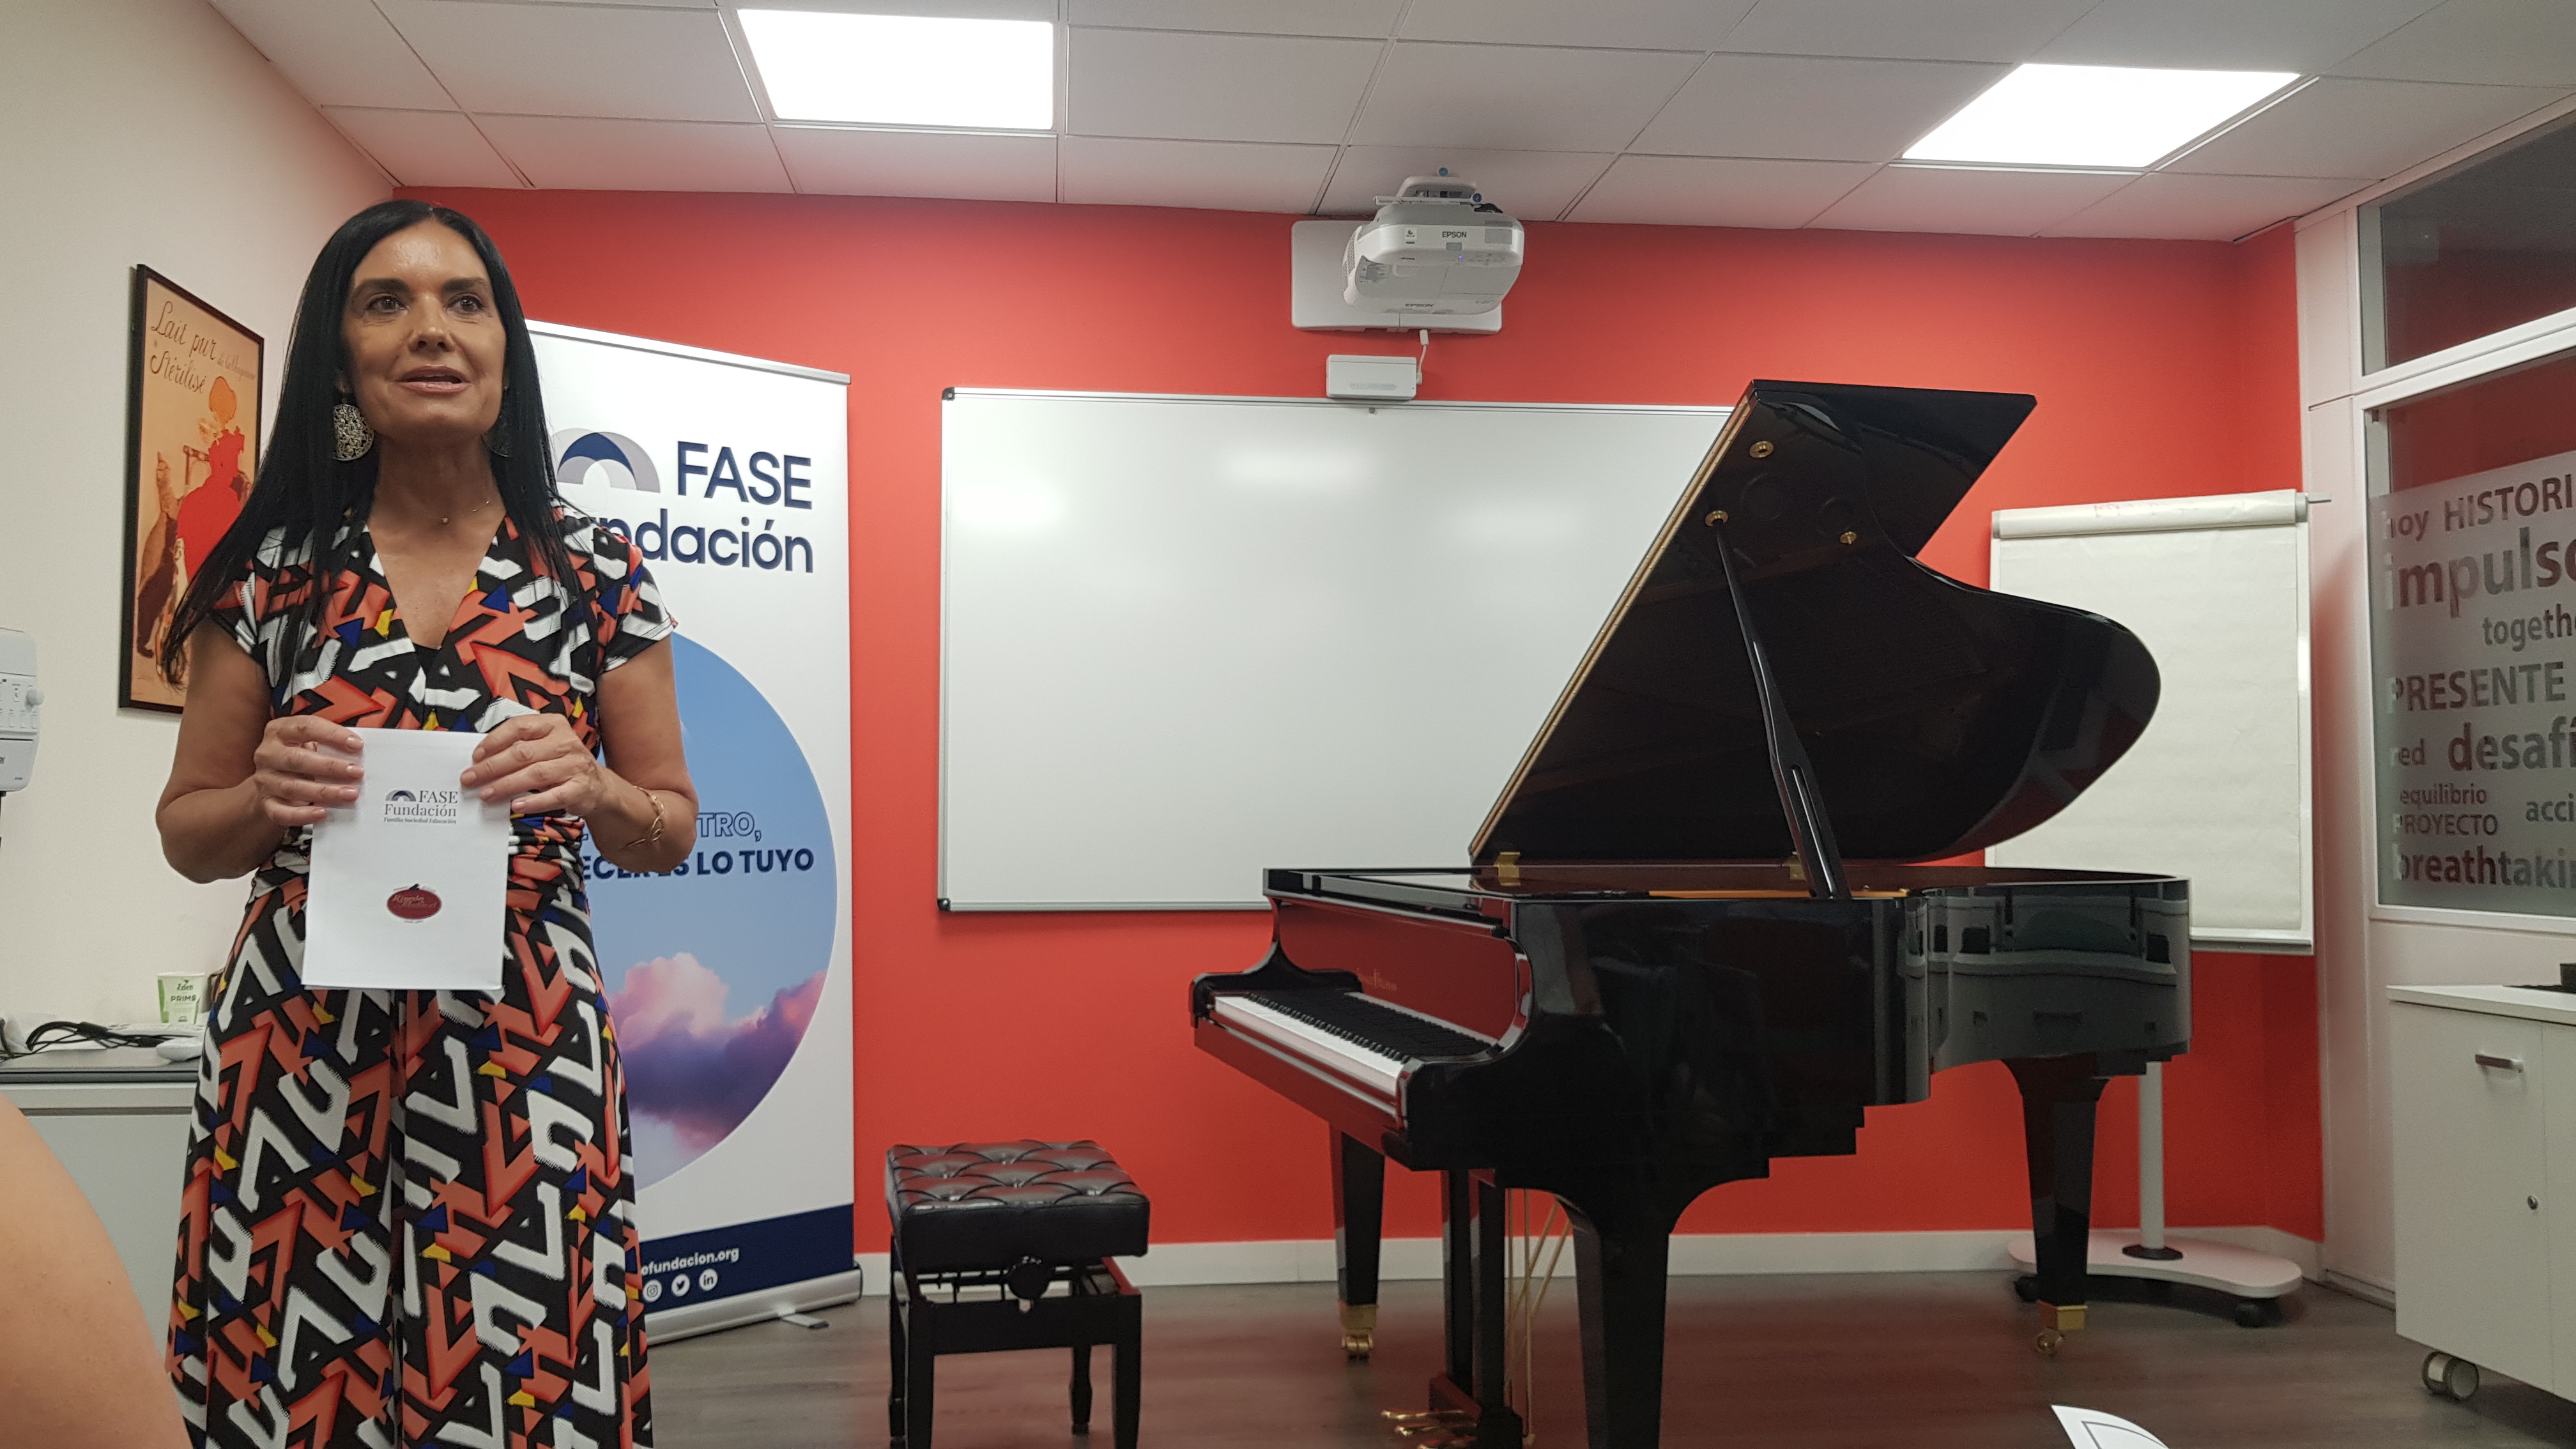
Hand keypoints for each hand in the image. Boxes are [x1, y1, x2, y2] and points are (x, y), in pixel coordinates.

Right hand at [249, 717, 363, 827]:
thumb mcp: (311, 742)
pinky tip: (322, 813)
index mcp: (279, 731)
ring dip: (324, 792)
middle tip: (356, 772)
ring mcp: (265, 779)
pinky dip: (303, 814)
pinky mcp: (266, 803)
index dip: (332, 734)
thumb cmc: (299, 756)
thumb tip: (360, 749)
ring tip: (348, 793)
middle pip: (297, 758)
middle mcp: (268, 754)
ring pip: (293, 787)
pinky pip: (281, 812)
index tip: (357, 745)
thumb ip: (330, 743)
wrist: (273, 780)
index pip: (305, 727)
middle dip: (330, 766)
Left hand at [462, 713, 613, 818]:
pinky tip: (516, 805)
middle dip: (492, 767)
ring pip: (536, 773)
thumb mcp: (544, 747)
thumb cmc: (562, 764)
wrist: (597, 786)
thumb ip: (519, 748)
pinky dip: (534, 801)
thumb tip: (482, 761)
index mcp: (553, 725)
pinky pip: (554, 795)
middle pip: (523, 752)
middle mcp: (565, 742)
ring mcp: (575, 765)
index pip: (519, 726)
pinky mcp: (581, 788)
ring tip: (487, 794)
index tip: (476, 756)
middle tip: (471, 778)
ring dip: (507, 785)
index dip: (494, 740)